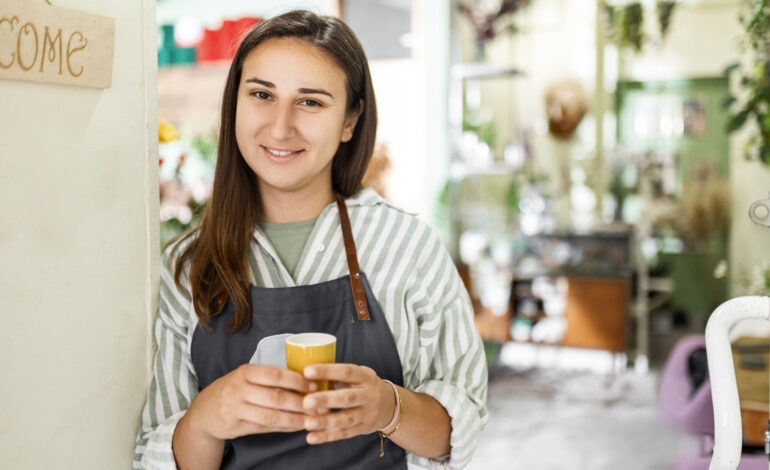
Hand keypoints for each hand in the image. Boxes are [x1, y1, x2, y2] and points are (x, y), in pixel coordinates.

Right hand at [185, 364, 315, 441]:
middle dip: (301, 403)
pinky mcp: (234, 426)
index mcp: (245, 372)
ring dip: (295, 419)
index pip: (275, 374)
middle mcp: (237, 389)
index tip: (315, 385)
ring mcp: (234, 409)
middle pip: (276, 397)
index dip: (297, 380)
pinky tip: (297, 426)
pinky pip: (265, 427)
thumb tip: (307, 382)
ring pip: (272, 416)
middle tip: (320, 406)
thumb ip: (271, 379)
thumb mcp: (247, 377)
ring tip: (312, 419)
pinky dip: (284, 427)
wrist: (204, 411)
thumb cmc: (235, 389)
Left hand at [301, 364, 395, 444]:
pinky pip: (344, 433)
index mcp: (366, 376)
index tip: (307, 371)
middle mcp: (370, 395)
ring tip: (307, 423)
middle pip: (348, 398)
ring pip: (346, 419)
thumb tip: (305, 377)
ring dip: (326, 421)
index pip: (347, 372)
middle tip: (306, 402)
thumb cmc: (362, 386)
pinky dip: (327, 436)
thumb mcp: (356, 376)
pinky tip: (312, 437)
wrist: (389, 405)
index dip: (327, 371)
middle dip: (326, 399)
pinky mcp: (364, 428)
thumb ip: (335, 376)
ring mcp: (368, 413)